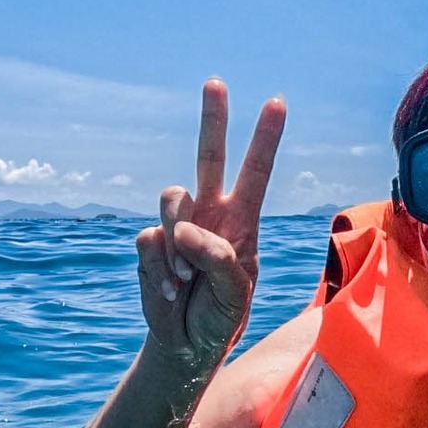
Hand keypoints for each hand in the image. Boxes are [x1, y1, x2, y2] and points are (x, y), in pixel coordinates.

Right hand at [136, 79, 284, 363]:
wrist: (184, 344)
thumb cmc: (221, 317)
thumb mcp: (235, 295)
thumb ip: (218, 259)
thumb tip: (182, 230)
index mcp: (242, 222)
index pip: (256, 173)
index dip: (265, 139)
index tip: (276, 102)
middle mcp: (211, 214)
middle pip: (210, 157)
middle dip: (214, 119)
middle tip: (215, 82)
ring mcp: (178, 225)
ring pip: (172, 198)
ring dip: (178, 239)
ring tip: (187, 278)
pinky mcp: (151, 242)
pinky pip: (150, 239)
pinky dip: (160, 267)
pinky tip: (171, 289)